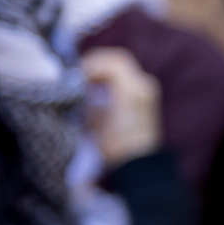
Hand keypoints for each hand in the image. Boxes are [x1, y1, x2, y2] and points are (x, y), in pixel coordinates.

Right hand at [80, 47, 163, 166]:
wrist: (137, 163)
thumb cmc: (114, 144)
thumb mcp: (94, 120)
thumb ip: (87, 97)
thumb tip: (77, 84)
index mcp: (132, 89)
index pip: (112, 62)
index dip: (91, 64)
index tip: (77, 75)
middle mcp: (143, 86)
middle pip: (118, 61)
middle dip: (96, 65)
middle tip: (79, 75)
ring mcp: (147, 91)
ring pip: (122, 69)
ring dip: (103, 71)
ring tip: (86, 82)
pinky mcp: (145, 98)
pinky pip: (127, 79)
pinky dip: (111, 79)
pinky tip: (98, 90)